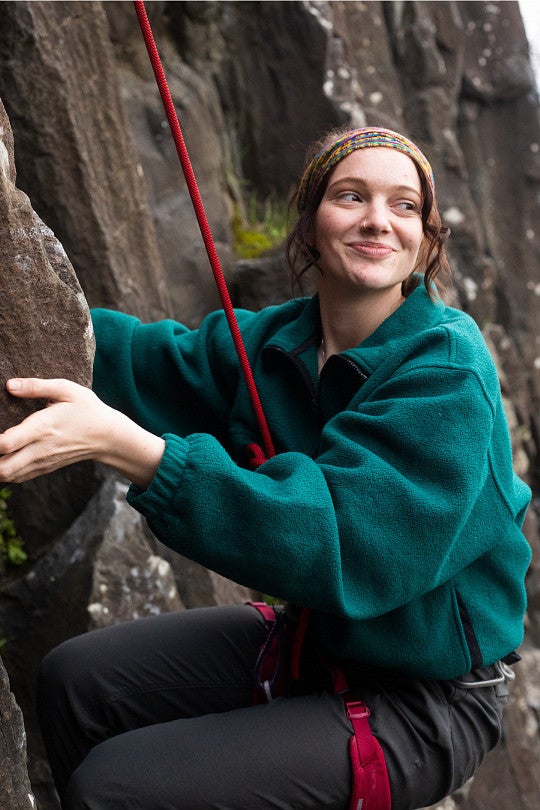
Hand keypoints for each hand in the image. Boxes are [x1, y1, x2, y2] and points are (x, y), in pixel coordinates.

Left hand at [0, 379, 164, 488]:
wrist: (107, 437)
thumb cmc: (87, 409)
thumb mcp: (67, 390)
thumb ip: (37, 386)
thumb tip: (10, 385)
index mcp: (42, 427)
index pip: (6, 444)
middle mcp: (40, 449)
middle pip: (2, 468)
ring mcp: (42, 462)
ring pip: (7, 475)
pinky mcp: (45, 468)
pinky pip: (17, 477)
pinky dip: (4, 471)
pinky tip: (4, 457)